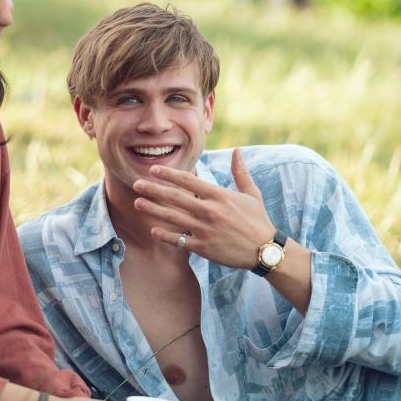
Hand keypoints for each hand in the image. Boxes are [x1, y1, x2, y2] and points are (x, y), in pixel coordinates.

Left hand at [133, 148, 273, 268]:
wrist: (264, 250)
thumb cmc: (258, 220)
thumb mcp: (251, 193)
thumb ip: (240, 172)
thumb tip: (238, 150)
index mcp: (219, 195)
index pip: (189, 181)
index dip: (169, 174)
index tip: (154, 169)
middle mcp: (210, 211)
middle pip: (175, 197)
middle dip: (154, 190)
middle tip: (136, 184)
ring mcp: (205, 230)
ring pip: (173, 217)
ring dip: (153, 210)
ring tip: (137, 203)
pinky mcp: (204, 247)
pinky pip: (179, 240)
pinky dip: (165, 235)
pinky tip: (153, 230)